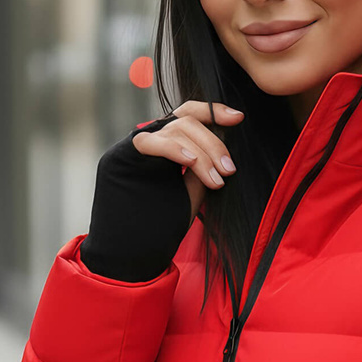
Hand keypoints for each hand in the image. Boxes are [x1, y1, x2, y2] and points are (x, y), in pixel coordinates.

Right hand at [131, 100, 244, 224]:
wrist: (136, 250)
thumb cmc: (165, 224)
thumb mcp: (194, 190)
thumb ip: (204, 166)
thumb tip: (223, 146)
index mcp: (169, 144)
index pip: (191, 115)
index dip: (213, 111)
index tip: (238, 118)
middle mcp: (153, 140)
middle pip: (187, 119)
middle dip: (213, 142)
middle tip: (229, 169)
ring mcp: (137, 147)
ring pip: (175, 129)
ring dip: (202, 154)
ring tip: (216, 181)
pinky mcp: (123, 156)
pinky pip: (151, 142)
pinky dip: (174, 149)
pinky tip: (190, 162)